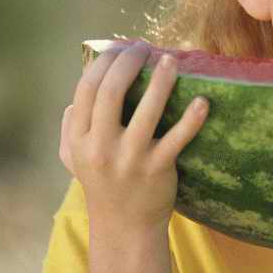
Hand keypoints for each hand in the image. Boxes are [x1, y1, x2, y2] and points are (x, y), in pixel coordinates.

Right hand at [58, 41, 207, 230]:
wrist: (125, 226)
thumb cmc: (102, 182)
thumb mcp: (73, 158)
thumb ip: (69, 127)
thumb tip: (76, 96)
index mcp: (79, 138)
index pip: (87, 88)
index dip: (105, 61)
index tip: (122, 46)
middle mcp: (100, 147)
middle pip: (111, 92)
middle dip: (129, 62)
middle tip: (146, 47)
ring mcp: (129, 159)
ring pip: (146, 110)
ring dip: (162, 80)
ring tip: (172, 60)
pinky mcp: (157, 169)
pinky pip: (177, 138)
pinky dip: (192, 118)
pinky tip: (203, 101)